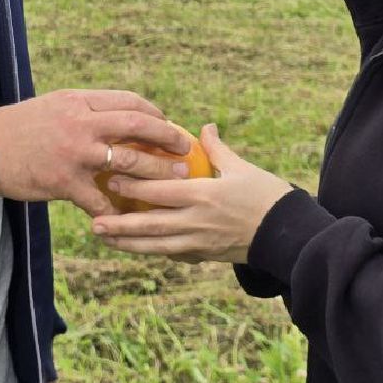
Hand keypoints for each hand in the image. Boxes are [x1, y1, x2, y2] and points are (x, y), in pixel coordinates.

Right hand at [0, 89, 191, 215]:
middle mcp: (80, 122)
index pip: (128, 101)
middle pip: (138, 125)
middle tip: (185, 149)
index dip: (154, 113)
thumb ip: (82, 110)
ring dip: (156, 172)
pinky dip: (117, 211)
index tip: (166, 123)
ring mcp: (74, 153)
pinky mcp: (64, 182)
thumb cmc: (16, 128)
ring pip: (129, 161)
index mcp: (78, 101)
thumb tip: (112, 115)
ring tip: (176, 180)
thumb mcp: (52, 106)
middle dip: (168, 137)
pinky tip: (128, 218)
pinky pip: (100, 200)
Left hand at [90, 124, 292, 262]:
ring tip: (104, 237)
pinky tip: (133, 247)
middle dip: (120, 224)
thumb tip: (203, 126)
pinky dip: (151, 251)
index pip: (161, 190)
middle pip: (150, 224)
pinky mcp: (204, 256)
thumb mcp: (241, 168)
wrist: (289, 234)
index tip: (111, 179)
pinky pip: (172, 254)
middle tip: (93, 221)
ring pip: (156, 246)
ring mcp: (200, 242)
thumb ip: (217, 148)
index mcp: (204, 195)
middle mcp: (197, 221)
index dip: (134, 186)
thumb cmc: (267, 195)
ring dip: (127, 243)